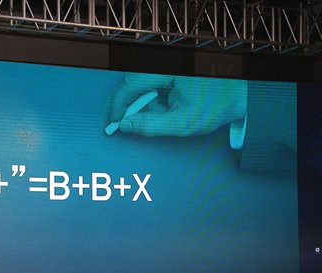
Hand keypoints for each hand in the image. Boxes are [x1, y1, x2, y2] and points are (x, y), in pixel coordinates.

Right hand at [108, 73, 246, 137]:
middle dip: (126, 104)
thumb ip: (151, 126)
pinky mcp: (171, 69)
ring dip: (139, 103)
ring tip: (154, 117)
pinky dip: (150, 99)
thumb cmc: (217, 106)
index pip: (131, 83)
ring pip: (140, 82)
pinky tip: (162, 109)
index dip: (119, 104)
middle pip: (132, 81)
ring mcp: (169, 64)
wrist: (240, 96)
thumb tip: (125, 126)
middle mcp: (167, 62)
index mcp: (169, 69)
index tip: (114, 122)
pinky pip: (150, 82)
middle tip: (121, 123)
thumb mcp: (183, 123)